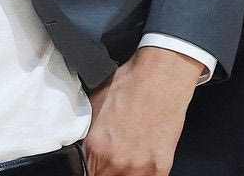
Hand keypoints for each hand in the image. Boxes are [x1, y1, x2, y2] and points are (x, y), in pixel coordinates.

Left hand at [82, 46, 202, 174]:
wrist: (160, 78)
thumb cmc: (129, 86)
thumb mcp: (93, 105)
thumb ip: (86, 133)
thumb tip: (82, 147)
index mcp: (96, 147)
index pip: (86, 172)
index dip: (90, 167)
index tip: (95, 163)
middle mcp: (117, 161)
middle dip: (105, 170)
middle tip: (112, 155)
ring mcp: (141, 167)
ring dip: (125, 171)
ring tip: (128, 156)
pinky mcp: (161, 167)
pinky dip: (144, 171)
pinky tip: (143, 157)